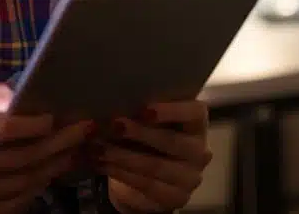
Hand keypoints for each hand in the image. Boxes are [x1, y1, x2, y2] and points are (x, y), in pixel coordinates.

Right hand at [0, 83, 93, 213]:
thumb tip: (20, 93)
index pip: (5, 129)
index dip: (36, 124)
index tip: (56, 116)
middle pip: (26, 157)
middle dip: (61, 142)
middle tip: (86, 129)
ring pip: (28, 180)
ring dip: (57, 164)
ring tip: (76, 149)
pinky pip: (20, 201)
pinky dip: (40, 185)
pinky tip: (52, 171)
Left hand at [93, 101, 212, 212]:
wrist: (148, 173)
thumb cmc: (149, 134)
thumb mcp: (148, 119)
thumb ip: (141, 109)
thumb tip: (115, 100)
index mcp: (197, 123)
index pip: (195, 112)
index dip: (171, 111)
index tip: (144, 109)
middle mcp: (200, 151)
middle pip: (172, 141)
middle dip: (140, 133)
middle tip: (113, 124)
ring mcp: (191, 177)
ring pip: (155, 166)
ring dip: (122, 156)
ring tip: (97, 147)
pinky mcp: (177, 198)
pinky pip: (146, 185)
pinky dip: (120, 173)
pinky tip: (102, 164)